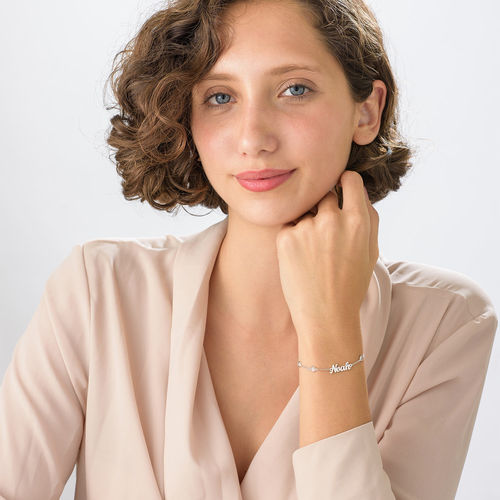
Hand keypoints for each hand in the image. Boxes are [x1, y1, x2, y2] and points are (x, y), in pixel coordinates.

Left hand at [275, 170, 378, 339]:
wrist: (326, 317)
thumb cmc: (351, 285)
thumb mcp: (371, 251)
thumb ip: (368, 218)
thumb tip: (358, 192)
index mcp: (358, 220)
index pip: (350, 180)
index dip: (345, 183)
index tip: (340, 187)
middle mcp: (332, 219)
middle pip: (324, 195)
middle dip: (324, 208)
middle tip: (324, 236)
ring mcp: (307, 228)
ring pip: (304, 212)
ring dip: (307, 225)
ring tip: (313, 256)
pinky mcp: (286, 238)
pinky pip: (289, 226)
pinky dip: (292, 238)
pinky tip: (300, 260)